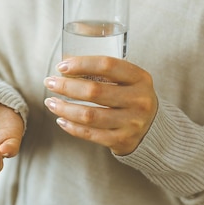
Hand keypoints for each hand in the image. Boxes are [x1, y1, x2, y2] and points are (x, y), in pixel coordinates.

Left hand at [43, 56, 157, 154]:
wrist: (154, 129)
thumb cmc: (131, 97)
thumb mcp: (129, 80)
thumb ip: (104, 72)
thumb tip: (65, 65)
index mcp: (140, 78)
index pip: (107, 65)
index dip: (81, 64)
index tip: (61, 66)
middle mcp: (139, 100)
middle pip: (94, 91)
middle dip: (66, 86)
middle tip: (49, 82)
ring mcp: (132, 122)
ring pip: (89, 115)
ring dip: (64, 108)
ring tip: (50, 102)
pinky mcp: (123, 141)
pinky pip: (90, 134)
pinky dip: (71, 127)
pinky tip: (60, 119)